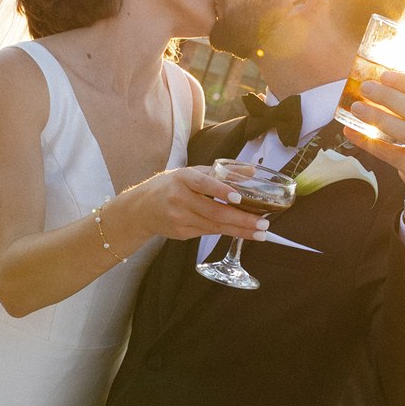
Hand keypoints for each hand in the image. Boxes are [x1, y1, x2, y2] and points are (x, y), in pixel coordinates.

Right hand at [131, 164, 272, 243]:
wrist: (141, 209)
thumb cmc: (171, 186)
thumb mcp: (191, 173)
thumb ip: (222, 173)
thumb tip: (252, 172)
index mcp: (183, 178)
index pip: (204, 183)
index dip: (221, 191)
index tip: (239, 197)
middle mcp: (179, 198)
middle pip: (214, 212)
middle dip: (242, 220)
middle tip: (263, 224)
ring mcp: (179, 218)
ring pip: (215, 226)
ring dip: (240, 231)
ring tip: (260, 233)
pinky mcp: (181, 233)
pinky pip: (208, 232)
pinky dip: (227, 232)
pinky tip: (242, 233)